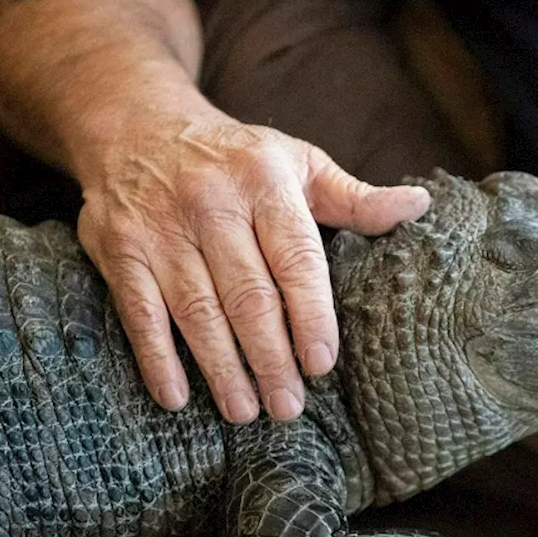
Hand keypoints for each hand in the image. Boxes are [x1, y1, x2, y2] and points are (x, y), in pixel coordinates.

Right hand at [74, 95, 429, 422]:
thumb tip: (419, 206)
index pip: (294, 258)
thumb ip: (354, 197)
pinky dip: (157, 359)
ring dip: (222, 369)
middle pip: (247, 295)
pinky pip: (140, 314)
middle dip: (270, 358)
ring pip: (197, 312)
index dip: (310, 314)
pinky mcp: (118, 250)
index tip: (322, 363)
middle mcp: (210, 203)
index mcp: (264, 181)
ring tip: (246, 412)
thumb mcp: (298, 162)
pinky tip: (177, 398)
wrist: (136, 124)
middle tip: (289, 407)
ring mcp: (160, 229)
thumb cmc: (235, 157)